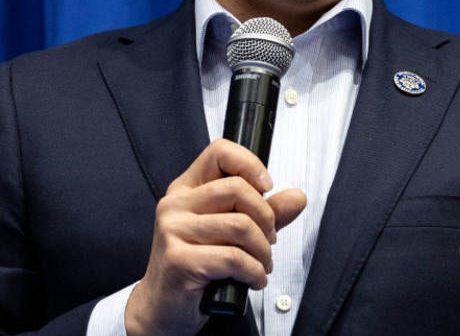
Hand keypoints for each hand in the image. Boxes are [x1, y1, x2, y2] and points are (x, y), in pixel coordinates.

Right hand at [125, 139, 306, 334]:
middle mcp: (175, 205)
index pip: (219, 152)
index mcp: (186, 189)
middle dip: (266, 217)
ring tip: (261, 264)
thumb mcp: (231, 234)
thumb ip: (264, 213)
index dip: (249, 163)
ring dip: (263, 251)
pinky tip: (253, 279)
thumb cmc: (196, 267)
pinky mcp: (179, 260)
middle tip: (268, 240)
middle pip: (237, 189)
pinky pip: (234, 258)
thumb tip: (297, 197)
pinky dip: (254, 272)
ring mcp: (173, 231)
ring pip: (240, 226)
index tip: (266, 186)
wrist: (162, 308)